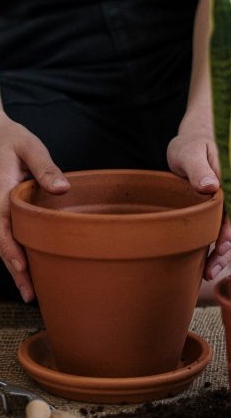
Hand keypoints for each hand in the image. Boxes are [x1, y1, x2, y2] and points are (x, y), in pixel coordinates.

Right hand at [0, 112, 69, 302]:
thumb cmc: (7, 137)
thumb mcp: (29, 145)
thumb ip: (45, 167)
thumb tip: (63, 189)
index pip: (2, 228)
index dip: (11, 251)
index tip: (23, 270)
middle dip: (13, 270)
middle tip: (31, 295)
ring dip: (11, 265)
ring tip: (29, 290)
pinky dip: (8, 252)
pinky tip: (21, 265)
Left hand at [167, 131, 230, 279]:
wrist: (190, 144)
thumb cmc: (190, 146)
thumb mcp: (190, 152)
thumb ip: (199, 168)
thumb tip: (210, 186)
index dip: (229, 231)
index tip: (222, 246)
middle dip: (226, 249)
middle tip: (211, 269)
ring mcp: (227, 205)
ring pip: (229, 232)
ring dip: (221, 253)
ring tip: (208, 273)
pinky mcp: (218, 212)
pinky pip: (219, 230)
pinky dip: (214, 246)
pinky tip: (205, 264)